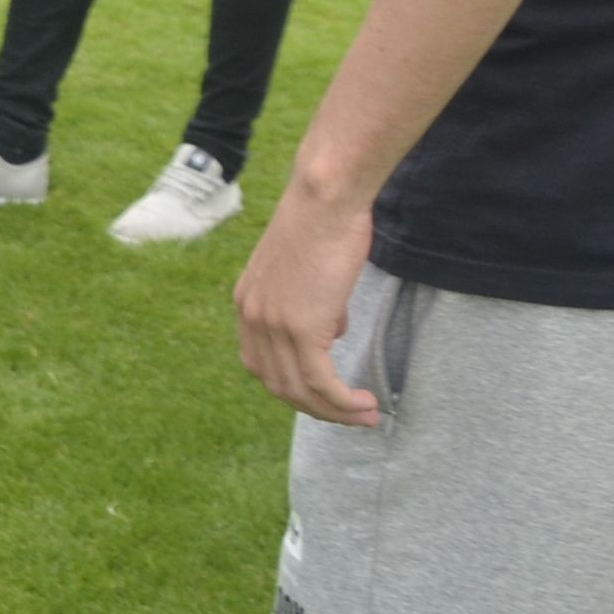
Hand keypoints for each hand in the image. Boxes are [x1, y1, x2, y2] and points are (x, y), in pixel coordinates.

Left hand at [233, 177, 379, 425]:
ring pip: (300, 391)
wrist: (324, 199)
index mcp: (246, 302)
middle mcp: (251, 317)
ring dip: (335, 412)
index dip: (292, 385)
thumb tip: (330, 328)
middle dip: (316, 407)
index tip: (324, 394)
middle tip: (351, 414)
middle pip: (277, 384)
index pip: (261, 363)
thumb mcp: (307, 271)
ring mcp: (273, 324)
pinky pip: (321, 384)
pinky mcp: (300, 328)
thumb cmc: (324, 225)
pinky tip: (366, 404)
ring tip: (366, 415)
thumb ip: (312, 303)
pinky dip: (343, 402)